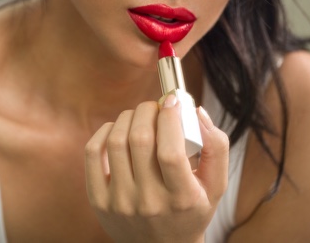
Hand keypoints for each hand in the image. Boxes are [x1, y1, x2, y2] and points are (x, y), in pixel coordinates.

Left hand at [85, 95, 229, 242]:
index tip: (173, 100)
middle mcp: (148, 202)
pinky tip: (119, 128)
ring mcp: (119, 202)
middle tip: (156, 107)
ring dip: (128, 117)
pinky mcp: (98, 199)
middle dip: (148, 111)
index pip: (170, 151)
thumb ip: (217, 147)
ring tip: (140, 117)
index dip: (170, 118)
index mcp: (180, 198)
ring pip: (116, 141)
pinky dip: (105, 131)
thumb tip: (197, 112)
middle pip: (140, 139)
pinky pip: (92, 152)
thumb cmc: (190, 209)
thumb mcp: (215, 185)